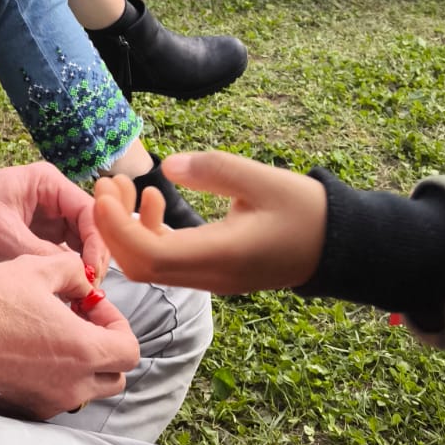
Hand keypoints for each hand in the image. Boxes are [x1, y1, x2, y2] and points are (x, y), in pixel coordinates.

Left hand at [0, 160, 110, 277]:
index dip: (97, 242)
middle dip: (93, 256)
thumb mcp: (3, 236)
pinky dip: (66, 268)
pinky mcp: (35, 234)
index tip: (92, 271)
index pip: (90, 212)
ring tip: (82, 291)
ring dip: (82, 264)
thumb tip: (76, 274)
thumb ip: (42, 253)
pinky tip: (69, 287)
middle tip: (91, 287)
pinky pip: (60, 251)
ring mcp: (45, 216)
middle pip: (89, 227)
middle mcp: (52, 197)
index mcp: (48, 184)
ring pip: (78, 242)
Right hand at [0, 252, 138, 417]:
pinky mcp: (32, 407)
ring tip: (58, 334)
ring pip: (91, 389)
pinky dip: (62, 377)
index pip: (130, 349)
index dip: (117, 322)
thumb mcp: (39, 268)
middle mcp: (74, 384)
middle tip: (81, 320)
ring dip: (86, 363)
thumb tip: (85, 285)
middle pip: (117, 375)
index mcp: (83, 349)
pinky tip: (37, 350)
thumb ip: (75, 272)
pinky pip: (63, 396)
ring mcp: (53, 400)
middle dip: (107, 347)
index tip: (91, 305)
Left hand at [93, 151, 328, 293]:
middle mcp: (211, 275)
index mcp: (221, 255)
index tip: (103, 190)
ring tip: (123, 186)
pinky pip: (168, 261)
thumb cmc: (307, 210)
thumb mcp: (262, 179)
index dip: (116, 227)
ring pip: (151, 266)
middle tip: (104, 183)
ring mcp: (212, 278)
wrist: (341, 246)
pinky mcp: (214, 271)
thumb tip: (168, 166)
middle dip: (112, 228)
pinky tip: (154, 201)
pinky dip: (149, 233)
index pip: (149, 256)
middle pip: (140, 267)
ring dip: (127, 229)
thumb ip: (213, 169)